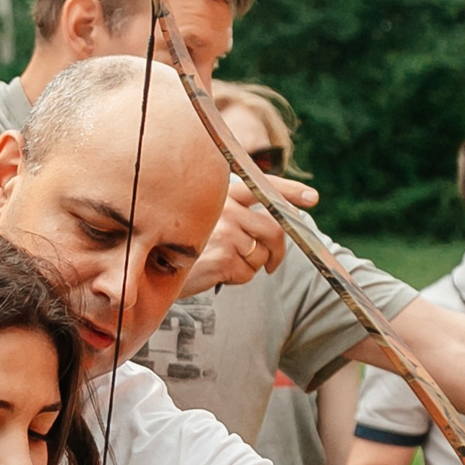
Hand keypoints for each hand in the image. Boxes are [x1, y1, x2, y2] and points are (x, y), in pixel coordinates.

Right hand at [181, 173, 315, 292]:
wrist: (152, 268)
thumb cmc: (186, 245)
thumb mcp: (210, 221)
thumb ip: (240, 216)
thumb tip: (283, 223)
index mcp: (223, 193)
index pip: (264, 186)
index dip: (291, 192)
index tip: (313, 198)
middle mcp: (224, 206)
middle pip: (274, 229)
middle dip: (279, 251)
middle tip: (272, 264)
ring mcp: (223, 230)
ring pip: (261, 254)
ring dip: (252, 267)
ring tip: (227, 266)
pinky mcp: (221, 255)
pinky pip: (247, 272)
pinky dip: (238, 278)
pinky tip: (217, 273)